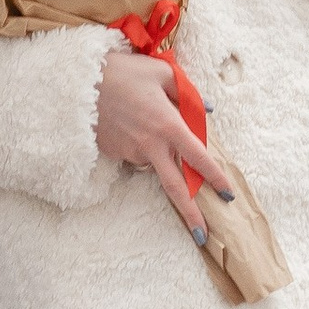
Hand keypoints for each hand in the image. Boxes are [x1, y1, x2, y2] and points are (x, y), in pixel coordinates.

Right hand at [94, 47, 233, 241]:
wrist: (80, 80)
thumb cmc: (124, 72)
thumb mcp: (162, 72)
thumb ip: (188, 92)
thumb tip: (208, 110)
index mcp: (168, 124)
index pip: (198, 158)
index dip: (215, 177)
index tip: (227, 194)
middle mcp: (151, 145)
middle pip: (175, 188)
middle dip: (191, 214)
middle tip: (204, 236)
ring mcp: (131, 152)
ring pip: (153, 163)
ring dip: (157, 154)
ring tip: (141, 119)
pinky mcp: (114, 153)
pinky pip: (134, 155)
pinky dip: (138, 145)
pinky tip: (128, 123)